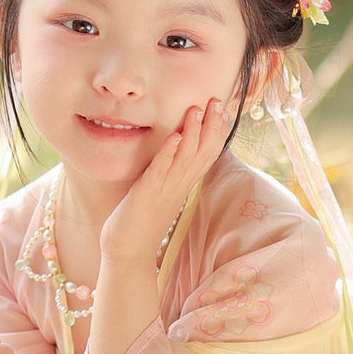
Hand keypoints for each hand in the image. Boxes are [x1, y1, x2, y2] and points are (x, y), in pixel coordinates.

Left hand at [99, 97, 230, 266]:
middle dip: (211, 125)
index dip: (217, 131)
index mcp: (184, 183)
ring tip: (197, 109)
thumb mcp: (161, 192)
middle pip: (202, 152)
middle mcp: (179, 185)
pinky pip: (160, 171)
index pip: (207, 153)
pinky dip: (168, 153)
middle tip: (218, 100)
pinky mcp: (148, 194)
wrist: (128, 252)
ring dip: (192, 133)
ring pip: (185, 158)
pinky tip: (174, 137)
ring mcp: (165, 190)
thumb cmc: (142, 221)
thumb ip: (170, 173)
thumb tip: (176, 153)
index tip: (223, 108)